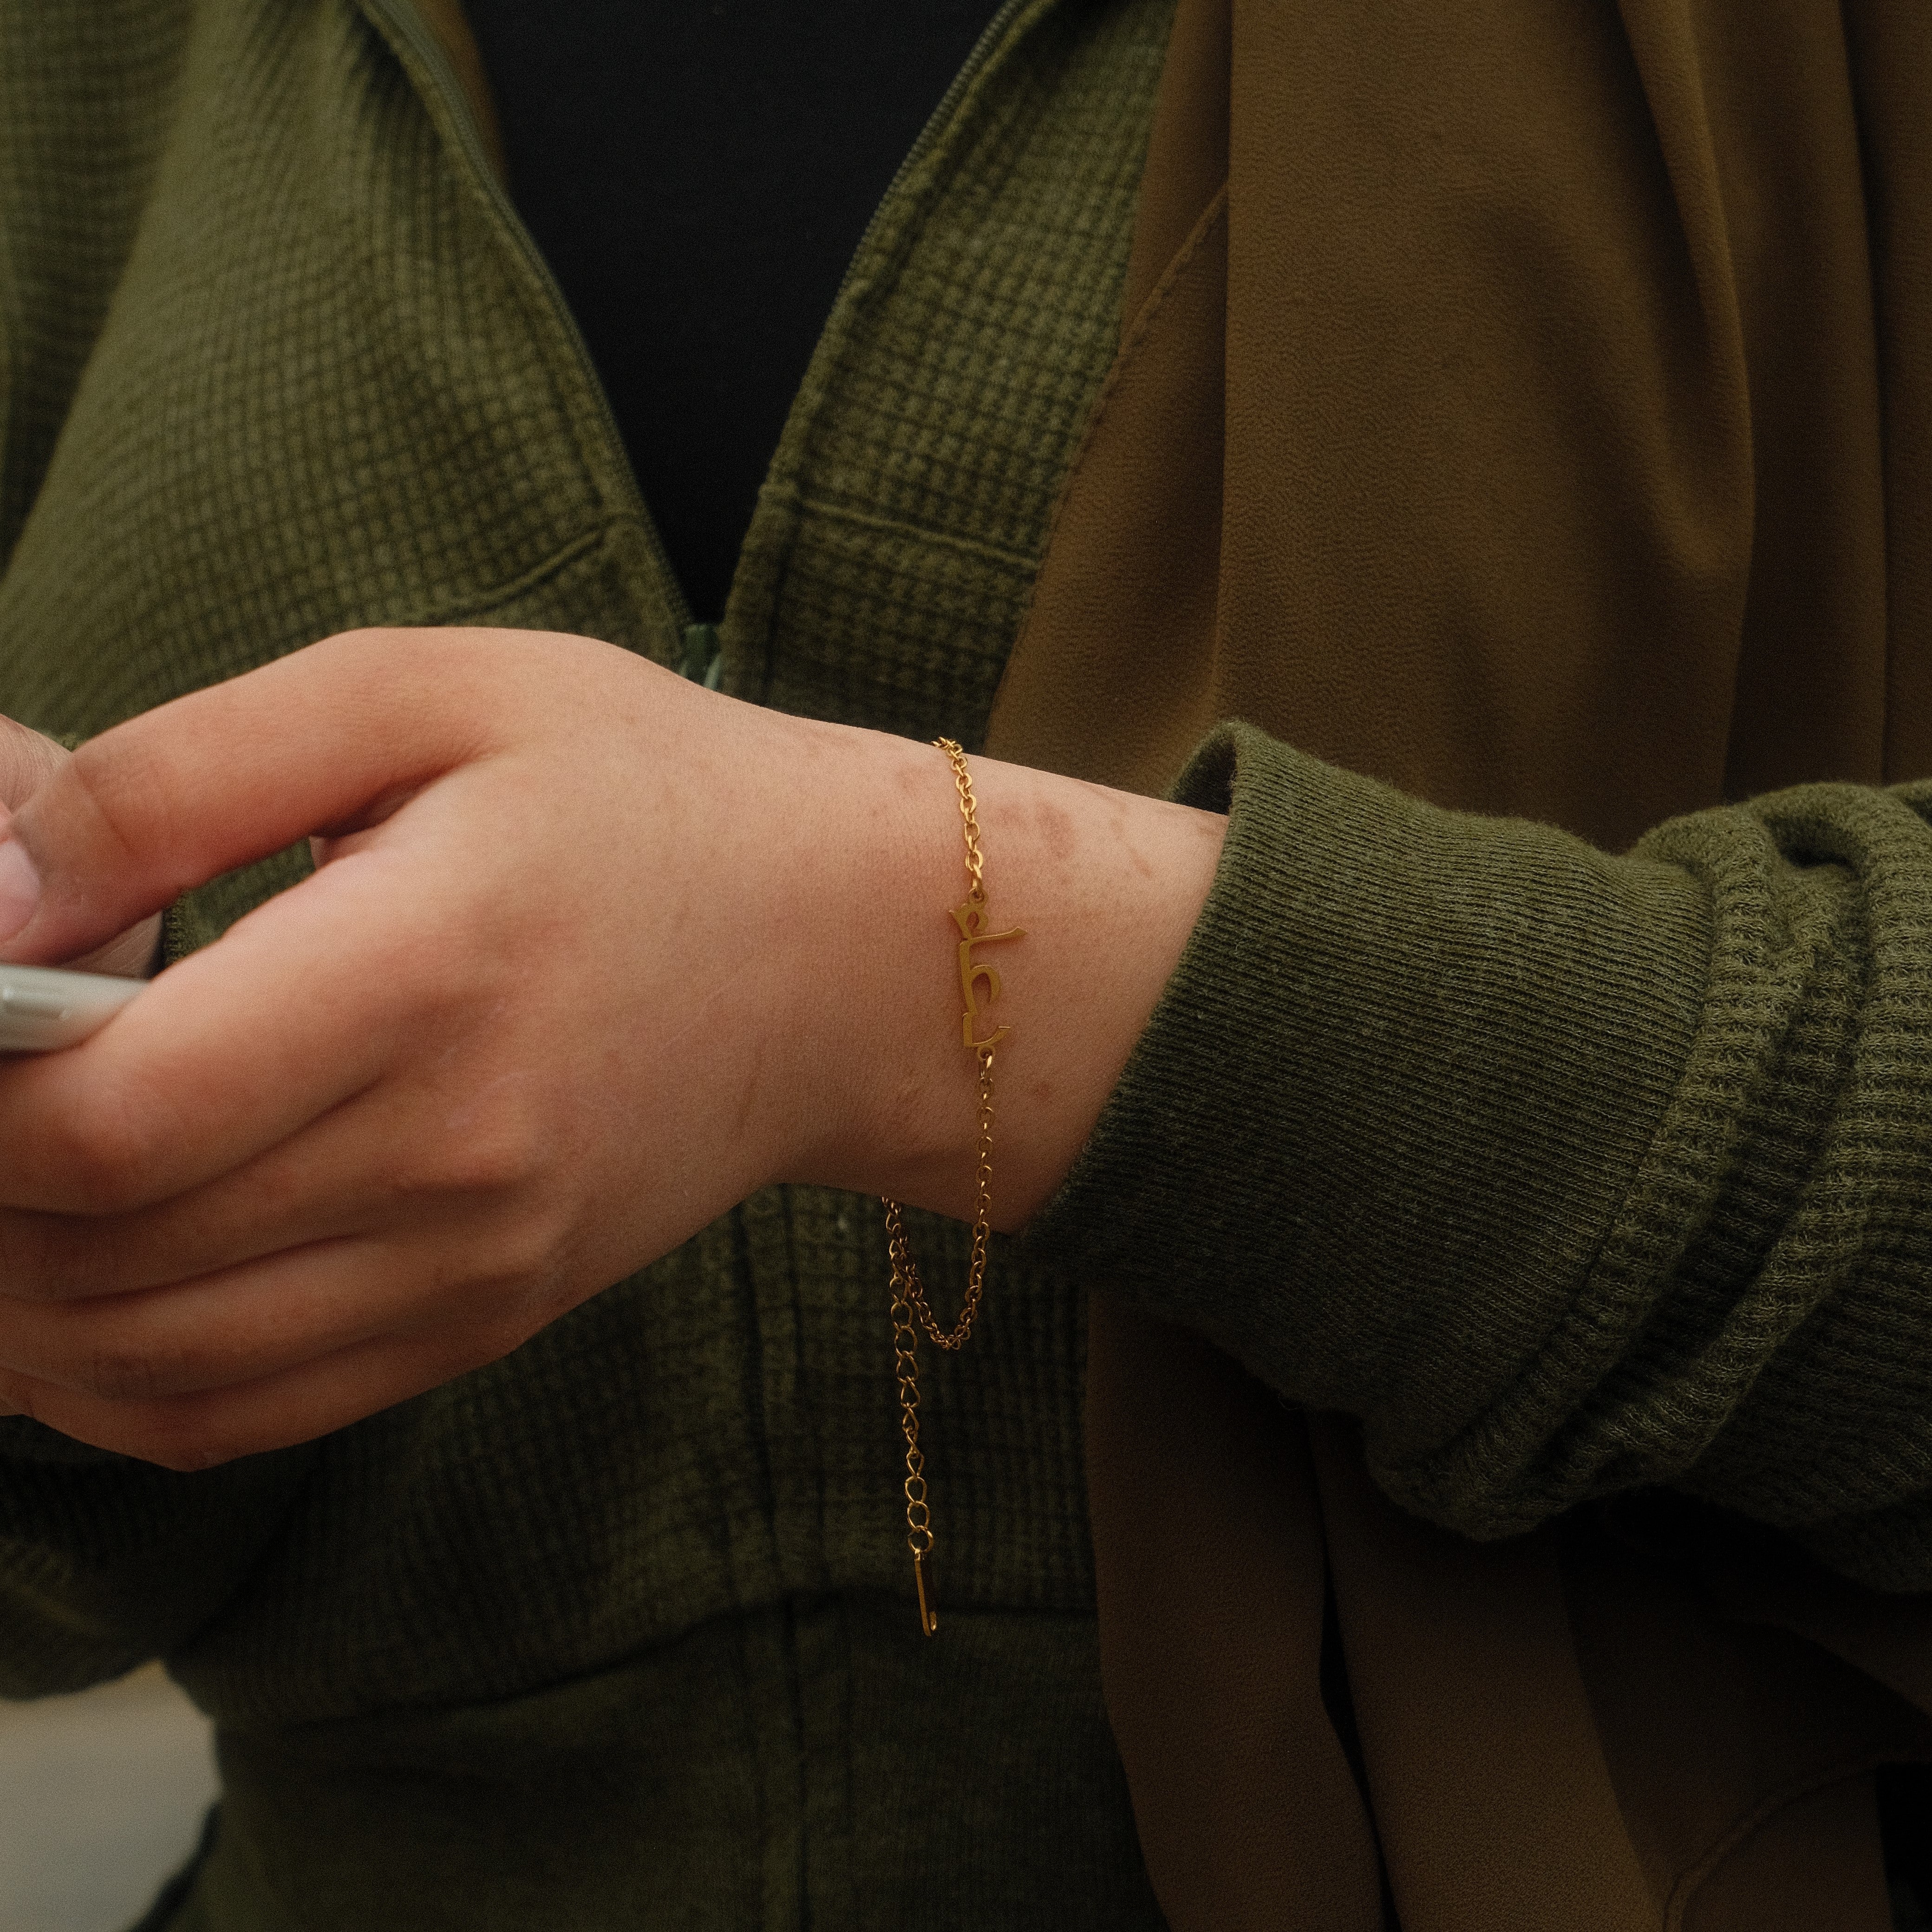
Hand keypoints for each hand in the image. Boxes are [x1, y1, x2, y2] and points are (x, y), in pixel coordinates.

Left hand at [0, 629, 1222, 1464]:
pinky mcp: (486, 1316)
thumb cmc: (641, 794)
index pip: (107, 1120)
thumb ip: (181, 777)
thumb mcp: (423, 694)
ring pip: (142, 1366)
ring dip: (13, 1301)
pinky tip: (71, 1292)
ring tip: (4, 1189)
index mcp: (427, 972)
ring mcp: (477, 1264)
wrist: (844, 952)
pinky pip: (237, 1416)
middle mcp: (455, 1158)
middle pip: (98, 1256)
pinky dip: (106, 1382)